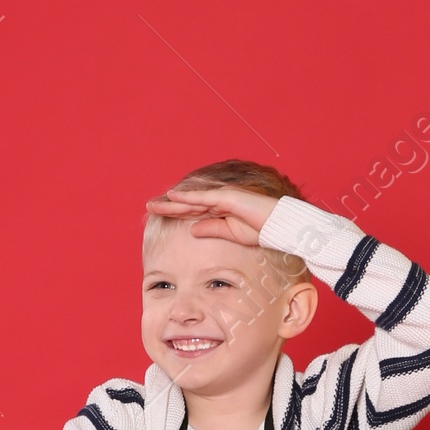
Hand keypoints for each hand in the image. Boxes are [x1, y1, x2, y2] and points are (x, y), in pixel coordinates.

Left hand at [145, 184, 279, 249]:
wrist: (280, 226)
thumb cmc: (261, 230)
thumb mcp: (231, 233)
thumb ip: (212, 229)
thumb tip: (192, 229)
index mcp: (220, 211)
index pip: (193, 211)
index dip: (176, 212)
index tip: (160, 216)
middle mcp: (219, 201)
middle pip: (188, 204)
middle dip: (168, 206)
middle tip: (149, 207)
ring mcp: (223, 197)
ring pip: (191, 200)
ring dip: (171, 202)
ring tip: (153, 204)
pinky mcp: (228, 197)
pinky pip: (203, 197)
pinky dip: (187, 197)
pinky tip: (172, 196)